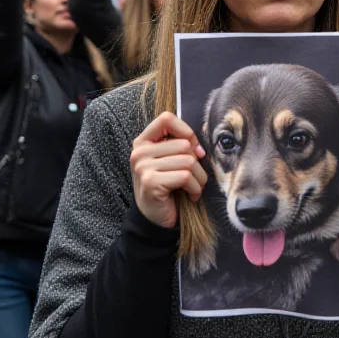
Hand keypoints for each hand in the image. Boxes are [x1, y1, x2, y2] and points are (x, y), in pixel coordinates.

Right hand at [130, 112, 207, 228]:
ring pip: (188, 161)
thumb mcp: (171, 161)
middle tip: (194, 178)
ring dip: (198, 178)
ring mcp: (143, 167)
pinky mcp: (150, 182)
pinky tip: (190, 196)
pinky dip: (194, 188)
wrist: (155, 219)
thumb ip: (180, 145)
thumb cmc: (168, 187)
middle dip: (197, 163)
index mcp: (144, 141)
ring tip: (193, 188)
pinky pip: (185, 177)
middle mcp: (140, 152)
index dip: (186, 131)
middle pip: (184, 145)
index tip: (193, 150)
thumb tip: (199, 149)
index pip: (167, 118)